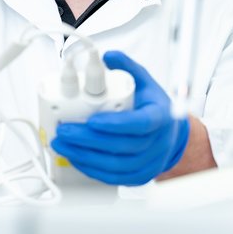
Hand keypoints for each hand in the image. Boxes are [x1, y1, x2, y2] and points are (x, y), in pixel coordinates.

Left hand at [50, 50, 188, 185]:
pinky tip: (75, 158)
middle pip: (122, 146)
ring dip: (85, 156)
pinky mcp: (139, 176)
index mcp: (160, 116)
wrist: (170, 133)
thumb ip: (127, 67)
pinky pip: (114, 178)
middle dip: (88, 139)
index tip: (92, 120)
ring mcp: (150, 163)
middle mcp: (157, 142)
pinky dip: (92, 169)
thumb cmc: (153, 106)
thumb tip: (108, 55)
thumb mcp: (145, 81)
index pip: (140, 124)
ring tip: (63, 144)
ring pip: (116, 166)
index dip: (116, 124)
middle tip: (64, 130)